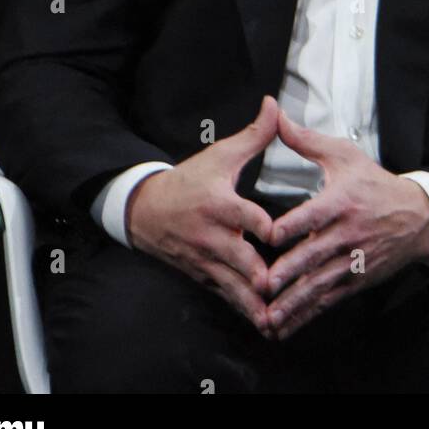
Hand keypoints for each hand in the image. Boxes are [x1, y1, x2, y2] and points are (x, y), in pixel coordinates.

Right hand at [126, 94, 279, 335]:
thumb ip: (253, 135)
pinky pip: (226, 297)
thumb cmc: (190, 180)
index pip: (242, 216)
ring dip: (254, 303)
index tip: (276, 233)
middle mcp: (211, 235)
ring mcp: (206, 260)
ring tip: (277, 319)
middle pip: (239, 259)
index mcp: (218, 204)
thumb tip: (275, 104)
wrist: (146, 210)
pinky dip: (244, 311)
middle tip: (281, 286)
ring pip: (233, 286)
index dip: (260, 225)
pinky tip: (265, 324)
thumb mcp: (220, 155)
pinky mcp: (204, 276)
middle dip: (259, 274)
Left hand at [263, 107, 428, 339]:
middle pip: (314, 255)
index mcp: (341, 201)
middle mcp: (347, 234)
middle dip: (289, 272)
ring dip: (294, 302)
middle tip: (263, 285)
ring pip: (319, 284)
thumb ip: (306, 141)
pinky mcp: (356, 281)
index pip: (313, 215)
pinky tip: (285, 327)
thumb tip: (277, 116)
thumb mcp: (344, 155)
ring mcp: (352, 261)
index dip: (290, 226)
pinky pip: (328, 300)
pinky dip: (307, 315)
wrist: (417, 216)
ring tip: (268, 317)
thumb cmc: (374, 182)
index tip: (267, 235)